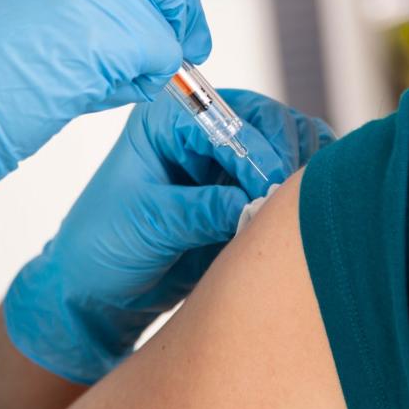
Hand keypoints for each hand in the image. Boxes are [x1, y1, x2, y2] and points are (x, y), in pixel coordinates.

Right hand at [0, 0, 211, 269]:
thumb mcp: (45, 5)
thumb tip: (165, 15)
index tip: (183, 20)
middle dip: (184, 16)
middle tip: (189, 52)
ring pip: (164, 23)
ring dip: (153, 60)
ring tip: (105, 82)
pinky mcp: (101, 31)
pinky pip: (159, 58)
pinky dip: (142, 84)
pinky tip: (97, 93)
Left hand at [3, 89, 333, 383]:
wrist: (102, 290)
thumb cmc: (105, 247)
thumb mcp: (146, 225)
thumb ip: (197, 210)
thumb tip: (249, 203)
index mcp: (167, 120)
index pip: (225, 118)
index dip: (250, 150)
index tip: (265, 187)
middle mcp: (202, 129)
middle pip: (266, 120)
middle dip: (282, 155)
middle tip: (286, 197)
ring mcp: (228, 158)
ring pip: (287, 143)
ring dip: (300, 169)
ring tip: (300, 205)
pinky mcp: (247, 188)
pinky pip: (288, 175)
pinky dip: (302, 187)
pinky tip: (306, 209)